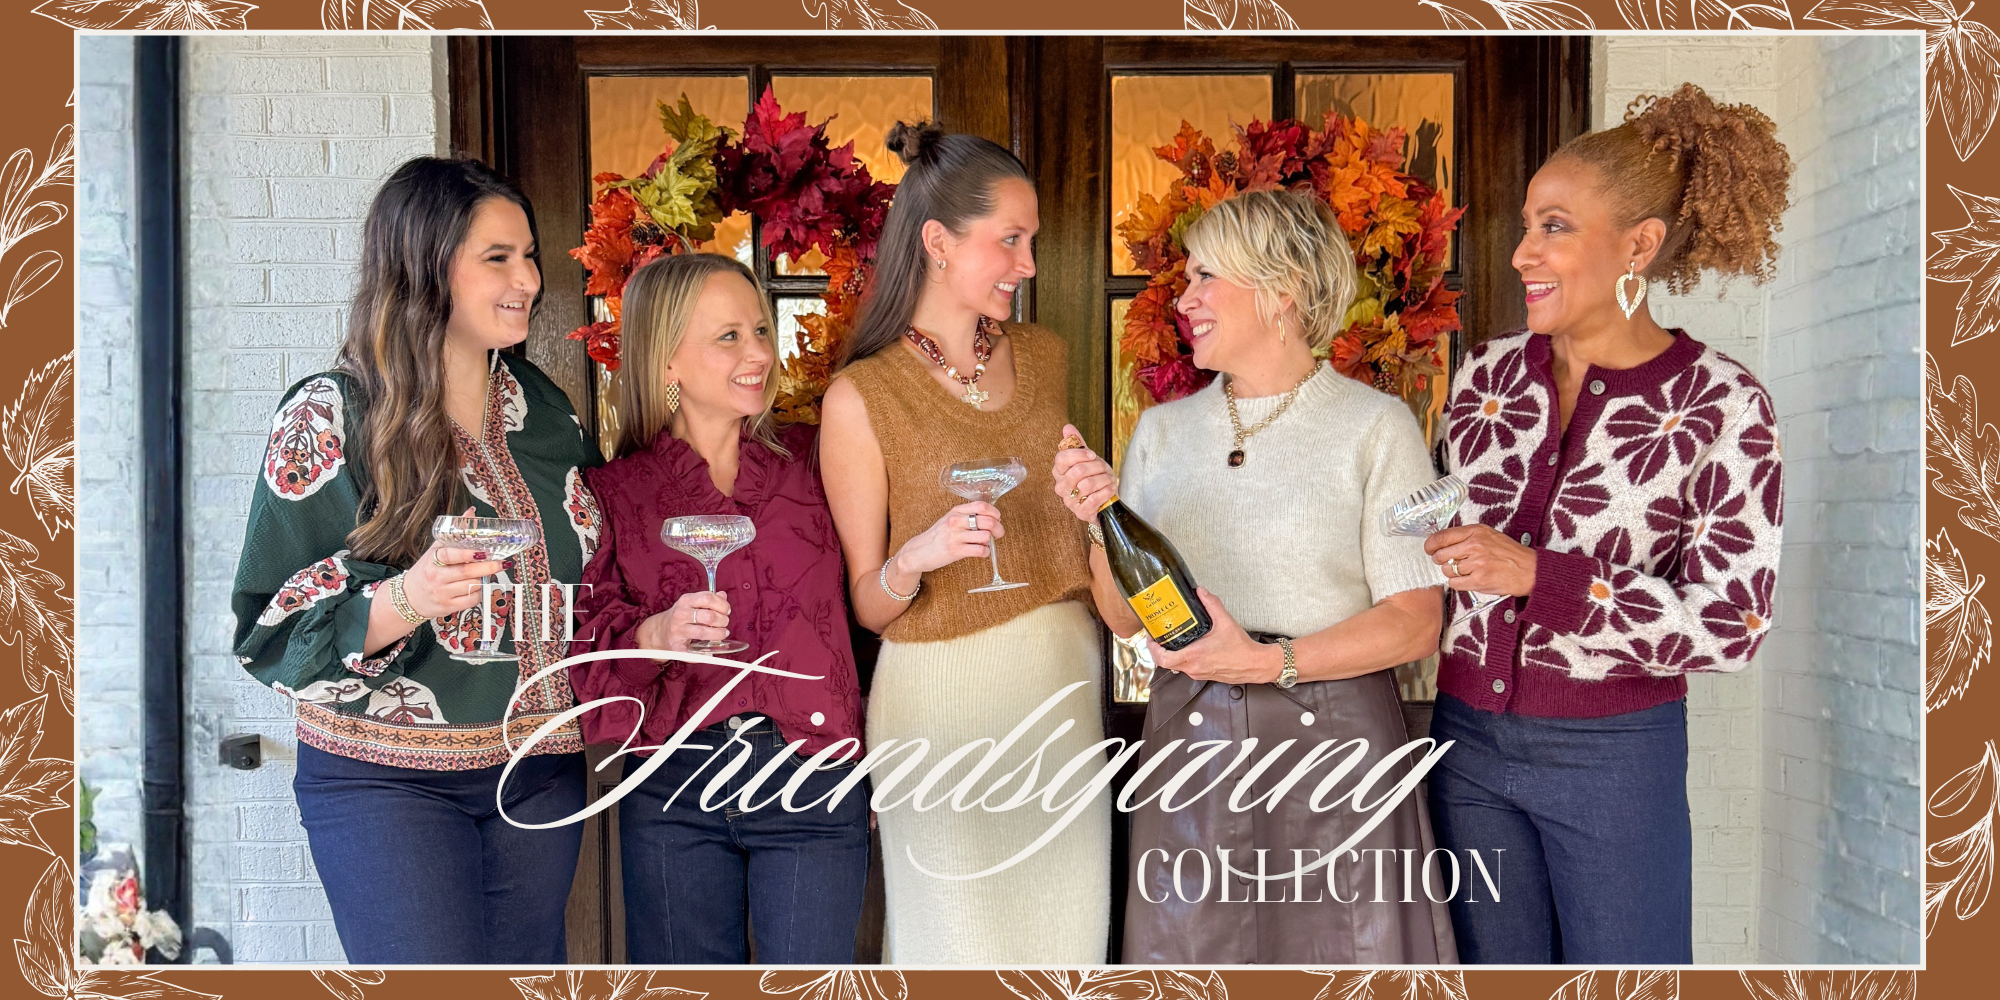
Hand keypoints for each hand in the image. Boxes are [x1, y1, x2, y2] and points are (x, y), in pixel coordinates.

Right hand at [402, 507, 504, 617]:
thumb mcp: (436, 549)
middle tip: (501, 563)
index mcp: (433, 560)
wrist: (409, 596)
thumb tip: (471, 512)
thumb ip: (455, 532)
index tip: (483, 551)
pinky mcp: (447, 607)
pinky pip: (471, 601)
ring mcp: (441, 593)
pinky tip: (477, 587)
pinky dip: (479, 594)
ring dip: (484, 580)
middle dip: (488, 567)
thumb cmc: (427, 570)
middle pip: (466, 572)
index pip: (450, 555)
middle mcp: (436, 577)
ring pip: (472, 586)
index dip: (467, 553)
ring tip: (486, 574)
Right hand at [636, 590, 733, 651]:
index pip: (708, 598)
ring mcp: (678, 630)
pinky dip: (704, 654)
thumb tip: (723, 595)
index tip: (726, 610)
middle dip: (723, 621)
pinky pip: (693, 652)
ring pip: (703, 633)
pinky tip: (709, 652)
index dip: (722, 604)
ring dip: (718, 635)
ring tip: (722, 634)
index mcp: (686, 601)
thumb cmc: (681, 616)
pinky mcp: (676, 646)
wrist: (660, 631)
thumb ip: (709, 599)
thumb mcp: (692, 603)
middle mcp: (681, 614)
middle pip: (709, 616)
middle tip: (724, 624)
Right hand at [891, 501, 1003, 575]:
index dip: (995, 513)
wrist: (918, 551)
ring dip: (989, 542)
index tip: (997, 519)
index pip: (982, 506)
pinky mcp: (955, 550)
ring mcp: (955, 536)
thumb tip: (991, 518)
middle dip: (999, 529)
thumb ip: (967, 516)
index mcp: (956, 511)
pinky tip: (980, 552)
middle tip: (998, 534)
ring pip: (986, 536)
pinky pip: (980, 551)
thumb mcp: (950, 519)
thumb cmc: (937, 536)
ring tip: (983, 544)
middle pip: (988, 521)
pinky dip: (985, 553)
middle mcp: (956, 521)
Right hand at [1052, 423, 1117, 522]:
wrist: (1104, 499)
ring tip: (1109, 479)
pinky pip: (1094, 499)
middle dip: (1097, 467)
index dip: (1079, 454)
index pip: (1062, 458)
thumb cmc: (1093, 477)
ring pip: (1088, 484)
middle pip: (1077, 471)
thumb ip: (1077, 443)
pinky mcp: (1080, 512)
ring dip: (1104, 479)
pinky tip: (1110, 489)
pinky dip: (1106, 492)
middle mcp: (1060, 486)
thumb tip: (1067, 427)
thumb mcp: (1087, 458)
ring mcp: (1069, 501)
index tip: (1092, 455)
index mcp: (1059, 471)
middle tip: (1105, 468)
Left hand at [1147, 587, 1281, 684]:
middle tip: (1157, 635)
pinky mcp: (1203, 675)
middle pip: (1165, 662)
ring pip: (1175, 666)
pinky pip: (1185, 668)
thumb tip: (1200, 591)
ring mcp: (1198, 673)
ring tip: (1169, 638)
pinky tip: (1185, 646)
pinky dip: (1180, 658)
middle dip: (1158, 649)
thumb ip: (1211, 604)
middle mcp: (1193, 668)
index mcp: (1194, 656)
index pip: (1163, 658)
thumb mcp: (1225, 622)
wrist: (1255, 665)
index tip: (1150, 637)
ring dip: (1169, 654)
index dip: (1152, 648)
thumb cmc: (1241, 648)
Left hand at [1424, 524, 1538, 596]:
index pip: (1442, 537)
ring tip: (1465, 571)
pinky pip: (1454, 583)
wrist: (1528, 570)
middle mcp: (1474, 546)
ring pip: (1447, 570)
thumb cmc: (1509, 553)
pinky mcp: (1478, 580)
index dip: (1431, 544)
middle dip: (1440, 560)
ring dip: (1452, 573)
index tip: (1429, 548)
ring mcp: (1476, 563)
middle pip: (1440, 554)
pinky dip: (1458, 583)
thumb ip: (1467, 536)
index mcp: (1475, 532)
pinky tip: (1468, 579)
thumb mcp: (1488, 535)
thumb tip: (1443, 541)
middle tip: (1446, 562)